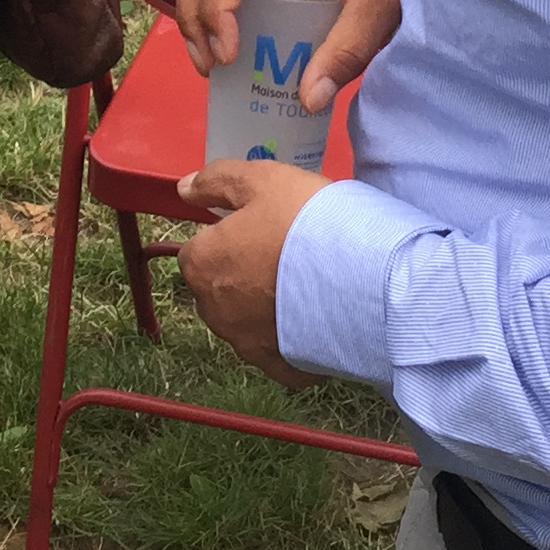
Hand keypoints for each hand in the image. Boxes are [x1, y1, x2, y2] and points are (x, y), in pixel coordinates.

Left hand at [177, 158, 329, 387]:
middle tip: (285, 253)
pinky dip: (291, 339)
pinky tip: (316, 320)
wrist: (365, 279)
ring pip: (247, 322)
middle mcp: (215, 312)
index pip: (198, 250)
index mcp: (202, 265)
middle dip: (242, 273)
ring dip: (265, 307)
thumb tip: (184, 189)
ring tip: (306, 284)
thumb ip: (216, 181)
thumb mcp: (261, 180)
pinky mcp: (281, 368)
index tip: (261, 229)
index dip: (228, 236)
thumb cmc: (306, 222)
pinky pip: (278, 353)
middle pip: (219, 288)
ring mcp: (248, 345)